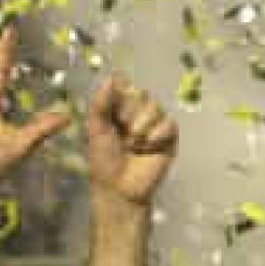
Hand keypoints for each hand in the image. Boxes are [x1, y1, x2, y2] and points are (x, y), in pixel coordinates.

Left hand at [85, 74, 177, 206]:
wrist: (120, 188)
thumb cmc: (103, 161)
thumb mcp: (95, 130)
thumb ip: (101, 104)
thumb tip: (111, 77)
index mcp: (118, 109)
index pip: (124, 86)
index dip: (120, 95)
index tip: (113, 112)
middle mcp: (137, 113)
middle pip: (141, 93)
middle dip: (130, 113)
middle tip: (122, 132)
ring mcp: (154, 124)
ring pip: (155, 107)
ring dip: (142, 126)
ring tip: (134, 144)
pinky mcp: (169, 137)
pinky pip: (169, 123)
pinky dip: (156, 135)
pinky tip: (148, 148)